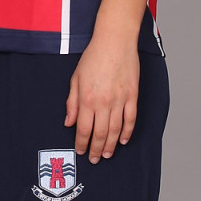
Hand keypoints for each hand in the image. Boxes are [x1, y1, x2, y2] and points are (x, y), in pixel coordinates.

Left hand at [65, 37, 139, 162]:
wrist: (114, 41)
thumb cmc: (93, 57)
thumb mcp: (75, 79)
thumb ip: (72, 103)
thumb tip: (69, 122)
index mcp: (87, 99)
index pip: (83, 129)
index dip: (82, 143)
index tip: (81, 151)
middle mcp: (103, 102)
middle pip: (100, 133)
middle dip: (96, 149)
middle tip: (94, 158)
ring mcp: (120, 100)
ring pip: (116, 130)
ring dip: (111, 145)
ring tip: (107, 154)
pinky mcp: (132, 96)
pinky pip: (131, 119)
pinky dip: (127, 132)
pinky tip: (123, 140)